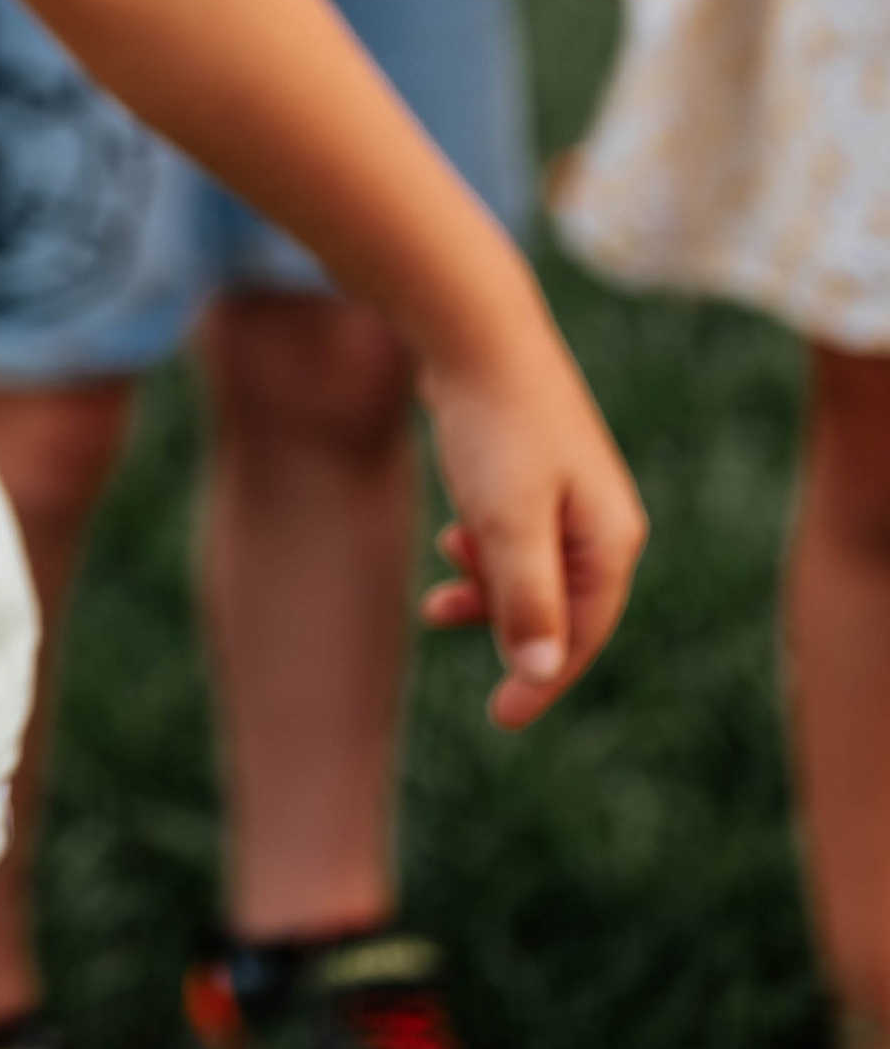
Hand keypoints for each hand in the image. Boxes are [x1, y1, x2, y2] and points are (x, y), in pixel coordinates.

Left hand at [414, 292, 646, 725]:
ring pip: (534, 573)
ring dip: (488, 592)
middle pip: (565, 609)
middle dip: (512, 634)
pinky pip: (517, 537)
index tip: (500, 718)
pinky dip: (485, 553)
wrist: (474, 330)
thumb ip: (527, 599)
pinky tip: (451, 541)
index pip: (585, 634)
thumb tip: (540, 673)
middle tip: (455, 642)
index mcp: (610, 539)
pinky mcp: (537, 471)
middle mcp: (601, 519)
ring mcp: (570, 493)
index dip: (543, 681)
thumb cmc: (496, 428)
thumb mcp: (507, 523)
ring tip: (439, 597)